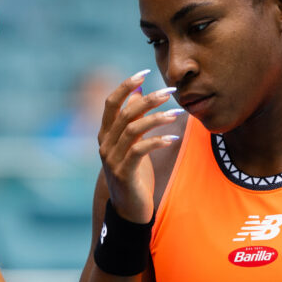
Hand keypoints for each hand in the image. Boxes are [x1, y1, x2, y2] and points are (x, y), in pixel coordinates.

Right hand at [98, 70, 179, 222]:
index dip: (126, 85)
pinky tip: (173, 137)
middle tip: (170, 92)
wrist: (128, 210)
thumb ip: (132, 120)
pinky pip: (140, 150)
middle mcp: (105, 144)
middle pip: (125, 113)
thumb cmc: (134, 174)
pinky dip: (157, 141)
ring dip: (157, 118)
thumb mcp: (131, 145)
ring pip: (133, 129)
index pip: (111, 103)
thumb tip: (139, 93)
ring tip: (177, 113)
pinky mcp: (124, 173)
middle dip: (149, 99)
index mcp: (105, 134)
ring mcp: (112, 159)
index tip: (145, 72)